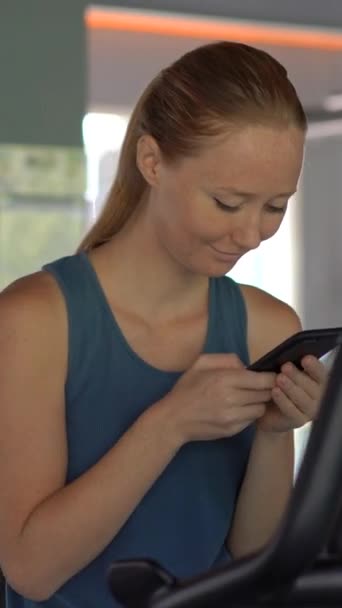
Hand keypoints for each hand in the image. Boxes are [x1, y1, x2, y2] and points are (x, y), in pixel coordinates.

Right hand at [160, 353, 275, 444]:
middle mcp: (231, 399)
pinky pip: (251, 420)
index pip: (263, 380)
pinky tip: (239, 409)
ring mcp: (232, 417)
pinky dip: (249, 414)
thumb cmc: (187, 388)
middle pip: (265, 394)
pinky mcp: (232, 430)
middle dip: (266, 389)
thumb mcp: (201, 363)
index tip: (270, 376)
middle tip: (260, 386)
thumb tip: (247, 367)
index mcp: (224, 379)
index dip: (271, 377)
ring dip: (258, 402)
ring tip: (248, 398)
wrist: (173, 419)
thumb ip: (227, 359)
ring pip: (261, 408)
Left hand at [256, 355, 327, 432]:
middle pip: (312, 386)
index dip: (314, 366)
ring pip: (303, 399)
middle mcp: (318, 397)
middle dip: (298, 376)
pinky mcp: (299, 421)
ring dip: (291, 388)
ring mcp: (310, 411)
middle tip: (285, 367)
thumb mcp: (285, 375)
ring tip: (279, 378)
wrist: (270, 412)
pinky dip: (283, 401)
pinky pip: (293, 411)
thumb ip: (290, 367)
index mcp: (318, 382)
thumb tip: (287, 357)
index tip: (305, 359)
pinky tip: (275, 391)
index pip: (320, 373)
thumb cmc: (280, 388)